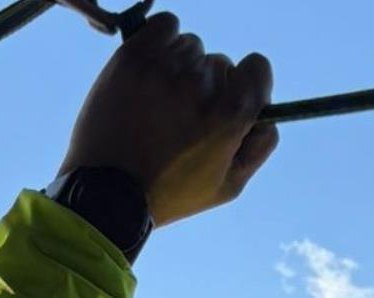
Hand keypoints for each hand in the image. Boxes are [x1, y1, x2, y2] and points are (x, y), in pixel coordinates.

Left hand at [59, 12, 277, 227]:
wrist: (104, 194)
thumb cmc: (167, 194)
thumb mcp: (226, 188)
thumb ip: (259, 148)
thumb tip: (270, 116)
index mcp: (229, 114)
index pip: (258, 68)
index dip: (245, 86)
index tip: (226, 103)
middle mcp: (201, 85)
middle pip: (218, 64)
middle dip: (206, 88)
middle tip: (178, 121)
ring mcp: (166, 68)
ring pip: (190, 48)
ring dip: (180, 69)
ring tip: (156, 104)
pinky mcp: (134, 57)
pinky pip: (164, 26)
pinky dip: (161, 42)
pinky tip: (150, 73)